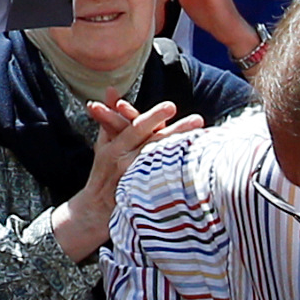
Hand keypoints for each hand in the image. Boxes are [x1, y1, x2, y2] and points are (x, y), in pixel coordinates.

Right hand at [52, 97, 192, 264]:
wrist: (95, 210)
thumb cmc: (103, 171)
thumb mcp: (103, 143)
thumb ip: (109, 116)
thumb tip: (111, 89)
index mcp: (115, 149)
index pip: (136, 129)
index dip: (153, 117)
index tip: (171, 106)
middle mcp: (125, 165)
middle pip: (154, 145)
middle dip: (177, 131)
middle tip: (197, 119)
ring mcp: (136, 182)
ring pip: (163, 163)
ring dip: (184, 151)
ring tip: (204, 139)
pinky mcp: (145, 197)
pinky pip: (165, 183)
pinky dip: (180, 172)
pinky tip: (196, 165)